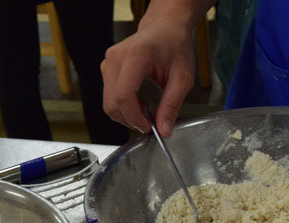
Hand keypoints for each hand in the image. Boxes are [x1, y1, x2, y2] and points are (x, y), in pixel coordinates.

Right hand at [100, 17, 196, 136]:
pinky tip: (137, 100)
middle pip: (111, 103)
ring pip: (108, 103)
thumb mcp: (182, 77)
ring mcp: (108, 62)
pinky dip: (122, 105)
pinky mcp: (106, 68)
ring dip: (125, 113)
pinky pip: (108, 96)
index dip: (133, 117)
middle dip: (129, 119)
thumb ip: (172, 104)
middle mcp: (116, 58)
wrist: (165, 27)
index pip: (123, 96)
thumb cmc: (175, 45)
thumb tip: (164, 130)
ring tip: (145, 108)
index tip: (147, 126)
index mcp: (136, 56)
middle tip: (148, 121)